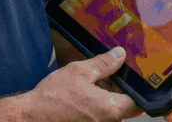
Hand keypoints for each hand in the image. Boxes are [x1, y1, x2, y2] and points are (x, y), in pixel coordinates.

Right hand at [26, 46, 143, 120]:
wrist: (32, 117)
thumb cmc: (54, 97)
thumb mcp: (80, 72)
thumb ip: (104, 63)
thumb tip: (120, 55)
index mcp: (112, 109)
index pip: (139, 102)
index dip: (137, 88)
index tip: (131, 77)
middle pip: (124, 105)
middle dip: (117, 89)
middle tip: (105, 74)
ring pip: (110, 110)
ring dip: (104, 96)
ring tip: (89, 83)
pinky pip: (99, 115)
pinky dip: (95, 104)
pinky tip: (81, 95)